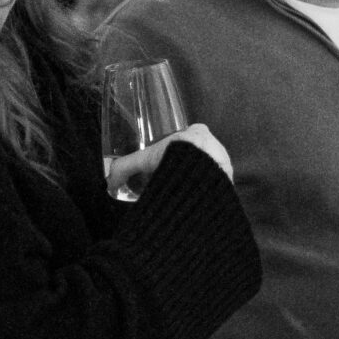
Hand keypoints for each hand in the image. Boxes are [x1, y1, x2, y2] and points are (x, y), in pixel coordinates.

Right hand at [106, 124, 232, 196]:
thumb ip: (124, 169)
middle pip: (195, 157)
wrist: (202, 181)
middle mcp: (216, 147)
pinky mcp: (229, 186)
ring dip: (192, 184)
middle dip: (181, 170)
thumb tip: (109, 184)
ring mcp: (225, 167)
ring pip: (206, 174)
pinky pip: (213, 191)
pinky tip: (189, 205)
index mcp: (198, 133)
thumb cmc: (175, 160)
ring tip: (176, 197)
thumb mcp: (144, 159)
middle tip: (165, 183)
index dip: (172, 150)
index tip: (162, 164)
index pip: (185, 138)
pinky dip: (201, 197)